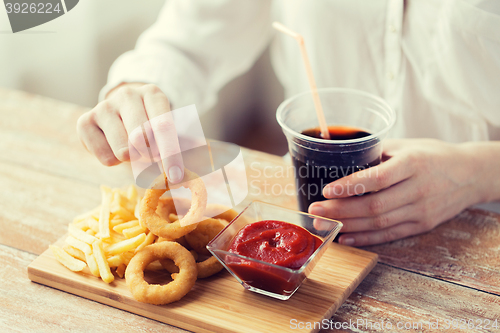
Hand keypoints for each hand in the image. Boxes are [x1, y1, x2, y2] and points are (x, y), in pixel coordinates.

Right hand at [77, 83, 184, 182]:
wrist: (123, 115)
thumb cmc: (153, 127)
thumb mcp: (173, 131)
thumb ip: (187, 145)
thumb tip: (200, 163)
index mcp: (153, 94)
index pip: (163, 127)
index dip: (171, 154)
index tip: (176, 176)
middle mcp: (127, 95)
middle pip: (141, 139)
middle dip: (150, 157)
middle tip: (153, 158)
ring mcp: (104, 107)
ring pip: (123, 151)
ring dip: (133, 159)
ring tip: (134, 149)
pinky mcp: (84, 122)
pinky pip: (104, 157)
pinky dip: (114, 162)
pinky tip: (115, 147)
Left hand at [308, 138, 483, 245]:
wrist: (471, 174)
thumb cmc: (433, 155)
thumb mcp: (406, 146)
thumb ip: (376, 154)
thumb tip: (340, 159)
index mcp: (412, 164)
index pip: (377, 178)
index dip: (350, 186)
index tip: (326, 190)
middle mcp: (417, 189)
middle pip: (374, 206)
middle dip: (340, 210)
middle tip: (314, 212)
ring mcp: (421, 210)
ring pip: (379, 223)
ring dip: (347, 226)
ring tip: (323, 225)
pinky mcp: (422, 225)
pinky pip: (390, 235)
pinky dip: (366, 238)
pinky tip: (345, 237)